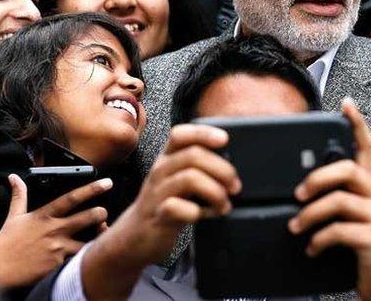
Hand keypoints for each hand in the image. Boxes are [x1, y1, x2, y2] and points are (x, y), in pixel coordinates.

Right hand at [0, 174, 110, 289]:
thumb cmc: (5, 243)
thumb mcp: (14, 216)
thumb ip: (19, 195)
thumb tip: (15, 178)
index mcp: (45, 215)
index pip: (72, 198)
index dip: (92, 188)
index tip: (107, 183)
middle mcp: (54, 230)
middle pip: (88, 218)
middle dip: (101, 214)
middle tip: (105, 213)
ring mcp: (57, 248)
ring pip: (88, 242)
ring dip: (98, 238)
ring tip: (102, 235)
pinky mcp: (57, 265)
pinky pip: (77, 261)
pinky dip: (85, 258)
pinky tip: (90, 257)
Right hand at [81, 124, 240, 297]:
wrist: (135, 237)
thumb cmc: (167, 204)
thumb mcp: (179, 181)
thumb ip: (199, 169)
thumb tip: (232, 168)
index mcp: (166, 159)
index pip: (180, 135)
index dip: (203, 133)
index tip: (225, 140)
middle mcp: (160, 171)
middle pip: (193, 155)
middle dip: (222, 169)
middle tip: (235, 186)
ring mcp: (157, 193)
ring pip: (189, 179)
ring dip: (215, 191)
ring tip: (224, 204)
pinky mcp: (157, 216)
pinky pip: (176, 207)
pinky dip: (196, 212)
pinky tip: (203, 216)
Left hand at [290, 99, 370, 300]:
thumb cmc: (360, 245)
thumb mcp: (352, 217)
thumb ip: (338, 197)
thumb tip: (302, 186)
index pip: (367, 147)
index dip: (357, 124)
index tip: (345, 103)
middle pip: (347, 170)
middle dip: (316, 179)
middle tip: (297, 195)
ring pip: (338, 202)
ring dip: (310, 216)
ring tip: (295, 228)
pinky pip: (338, 231)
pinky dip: (318, 240)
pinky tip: (311, 249)